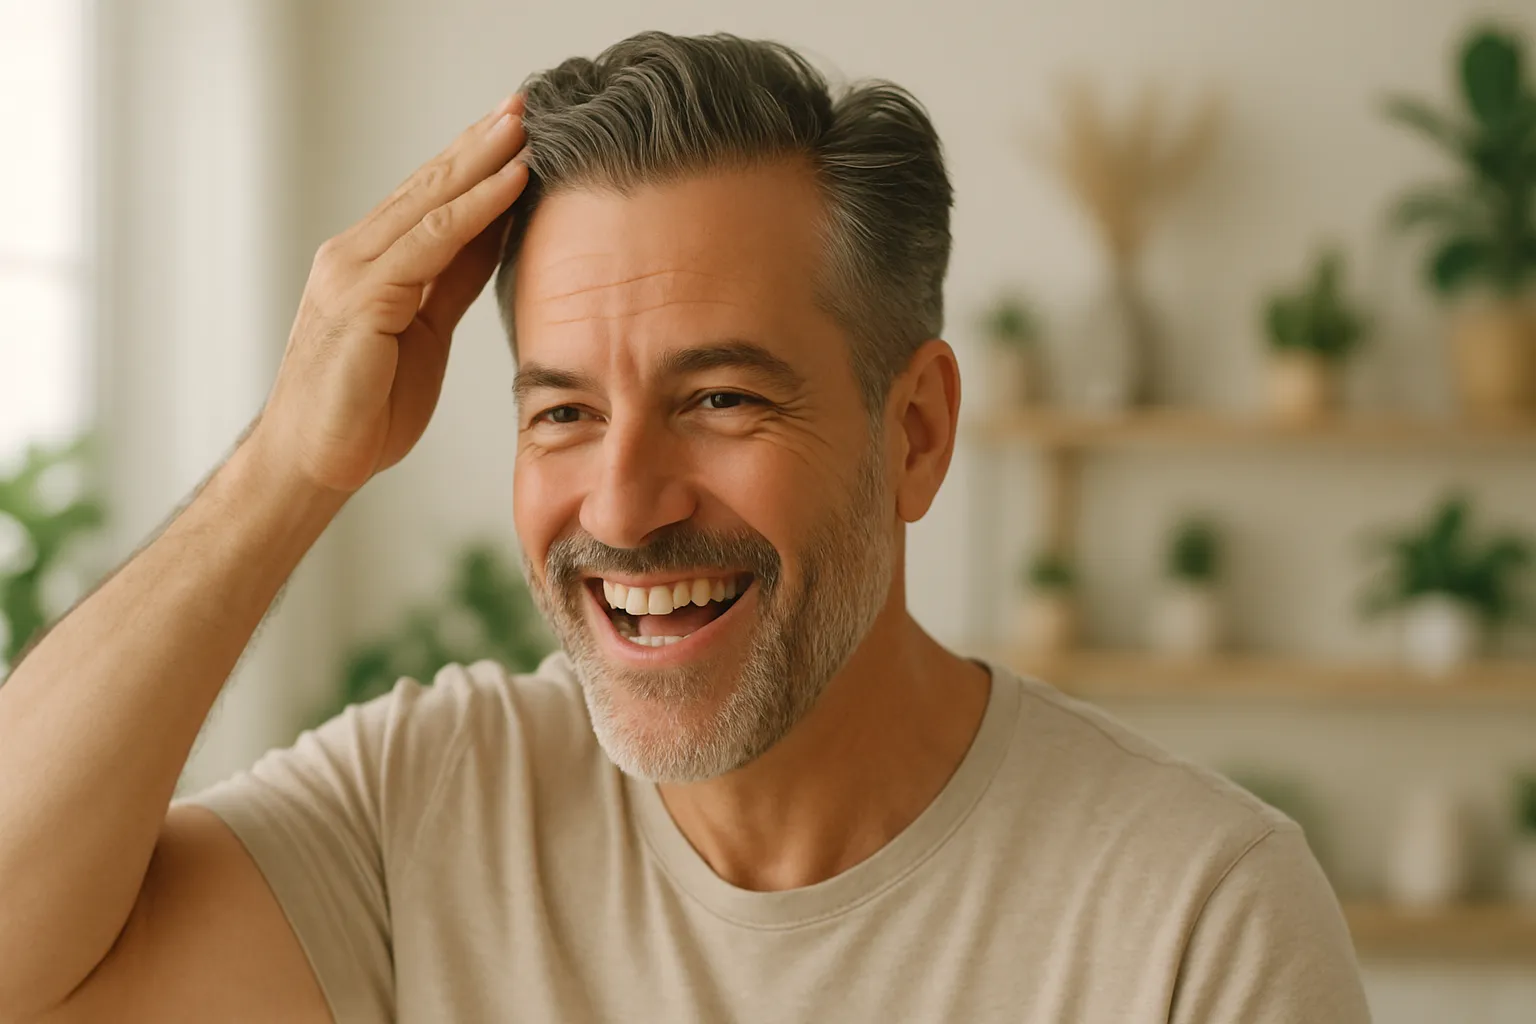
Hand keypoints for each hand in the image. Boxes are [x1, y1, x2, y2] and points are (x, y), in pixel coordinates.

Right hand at [251, 95, 529, 494]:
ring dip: (481, 161)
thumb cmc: (366, 407)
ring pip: (429, 202)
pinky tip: (510, 183)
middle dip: (478, 142)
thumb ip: (450, 282)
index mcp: (368, 263)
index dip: (472, 161)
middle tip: (524, 104)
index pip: (428, 198)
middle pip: (427, 185)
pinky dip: (474, 209)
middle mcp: (354, 255)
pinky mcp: (362, 300)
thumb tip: (492, 238)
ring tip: (524, 127)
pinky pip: (430, 243)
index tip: (517, 129)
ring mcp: (352, 273)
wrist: (315, 463)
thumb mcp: (425, 332)